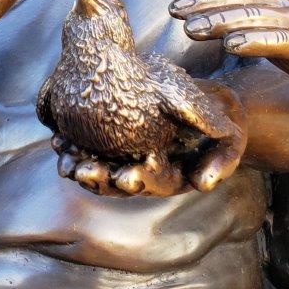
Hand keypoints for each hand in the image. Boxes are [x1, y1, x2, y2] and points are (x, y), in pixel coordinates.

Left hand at [52, 135, 239, 197]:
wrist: (210, 103)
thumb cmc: (222, 122)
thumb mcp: (230, 140)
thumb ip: (222, 161)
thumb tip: (204, 185)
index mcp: (173, 174)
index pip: (155, 182)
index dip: (141, 180)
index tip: (127, 177)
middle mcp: (148, 170)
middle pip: (121, 182)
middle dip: (102, 179)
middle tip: (83, 173)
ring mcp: (132, 157)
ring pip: (102, 169)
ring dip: (82, 167)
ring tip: (65, 162)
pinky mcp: (118, 141)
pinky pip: (93, 148)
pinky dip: (76, 147)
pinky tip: (58, 141)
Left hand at [169, 0, 288, 91]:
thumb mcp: (267, 23)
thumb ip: (240, 17)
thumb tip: (201, 15)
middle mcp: (279, 2)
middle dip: (204, 0)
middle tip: (175, 8)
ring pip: (252, 17)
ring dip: (220, 21)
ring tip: (192, 28)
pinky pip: (276, 40)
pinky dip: (252, 41)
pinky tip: (231, 46)